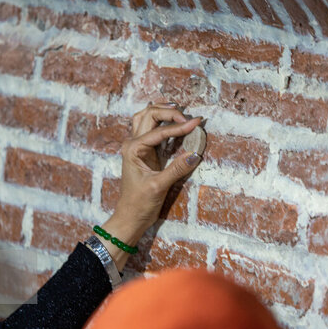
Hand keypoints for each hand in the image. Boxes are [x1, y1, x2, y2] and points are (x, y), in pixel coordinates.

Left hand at [102, 103, 202, 269]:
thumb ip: (176, 169)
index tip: (197, 122)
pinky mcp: (144, 152)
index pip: (160, 131)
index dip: (179, 126)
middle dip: (169, 112)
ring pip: (147, 118)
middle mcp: (133, 143)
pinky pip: (152, 129)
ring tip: (180, 112)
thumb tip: (195, 154)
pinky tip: (174, 122)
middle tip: (189, 117)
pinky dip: (162, 122)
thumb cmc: (140, 203)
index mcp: (133, 149)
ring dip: (162, 112)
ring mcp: (137, 146)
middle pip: (149, 115)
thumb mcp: (159, 186)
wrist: (130, 216)